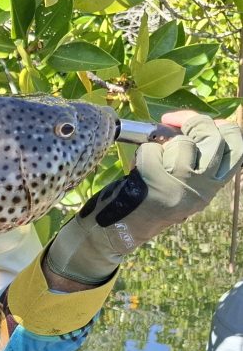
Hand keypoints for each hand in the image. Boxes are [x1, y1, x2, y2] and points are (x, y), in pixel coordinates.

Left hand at [46, 111, 242, 284]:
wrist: (119, 229)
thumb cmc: (146, 199)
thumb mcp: (181, 183)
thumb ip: (193, 159)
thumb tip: (191, 123)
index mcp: (211, 188)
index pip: (237, 149)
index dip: (222, 127)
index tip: (198, 122)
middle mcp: (202, 189)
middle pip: (214, 138)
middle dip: (192, 121)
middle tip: (170, 123)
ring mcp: (181, 187)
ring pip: (183, 143)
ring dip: (161, 143)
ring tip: (150, 160)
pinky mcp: (157, 183)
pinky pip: (152, 150)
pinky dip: (142, 152)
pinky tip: (136, 168)